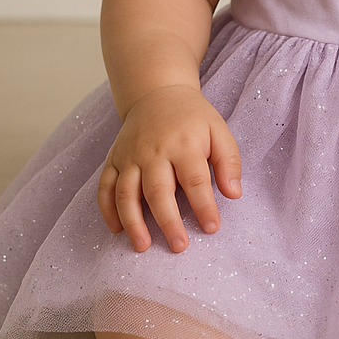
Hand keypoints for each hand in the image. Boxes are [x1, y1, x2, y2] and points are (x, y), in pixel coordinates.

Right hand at [98, 85, 241, 252]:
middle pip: (158, 190)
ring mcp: (130, 155)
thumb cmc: (193, 118)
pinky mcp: (113, 159)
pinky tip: (116, 230)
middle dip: (168, 221)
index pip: (195, 179)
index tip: (212, 228)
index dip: (204, 206)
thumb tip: (234, 194)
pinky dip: (107, 210)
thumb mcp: (219, 131)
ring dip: (133, 222)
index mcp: (184, 143)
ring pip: (126, 193)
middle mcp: (154, 151)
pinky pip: (105, 186)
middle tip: (179, 246)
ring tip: (143, 246)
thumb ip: (228, 162)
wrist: (158, 93)